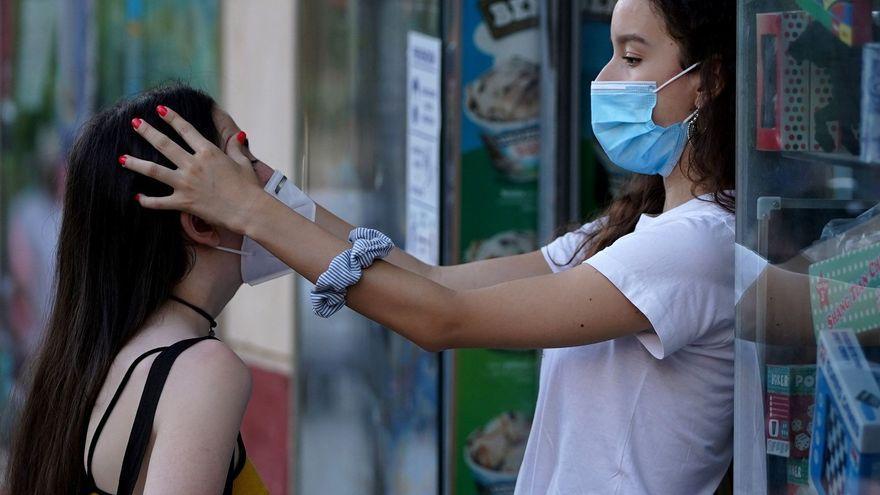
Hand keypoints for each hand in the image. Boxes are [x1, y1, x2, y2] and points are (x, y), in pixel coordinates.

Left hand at [122, 106, 261, 233]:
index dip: (171, 117)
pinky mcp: (184, 202)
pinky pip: (160, 202)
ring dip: (136, 163)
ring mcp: (186, 184)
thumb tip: (238, 135)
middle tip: (134, 123)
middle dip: (147, 132)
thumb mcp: (243, 163)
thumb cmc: (249, 187)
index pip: (185, 130)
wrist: (248, 210)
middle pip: (164, 145)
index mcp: (208, 152)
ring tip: (121, 158)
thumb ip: (235, 148)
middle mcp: (193, 165)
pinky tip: (137, 197)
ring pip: (154, 171)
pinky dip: (147, 201)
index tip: (159, 109)